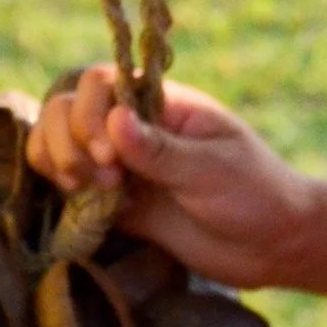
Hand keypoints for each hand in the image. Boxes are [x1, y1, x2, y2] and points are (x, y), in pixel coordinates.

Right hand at [26, 64, 319, 291]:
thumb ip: (159, 150)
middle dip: (68, 141)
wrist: (270, 244)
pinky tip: (84, 206)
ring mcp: (121, 161)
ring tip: (88, 190)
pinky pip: (67, 182)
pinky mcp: (114, 198)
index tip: (110, 157)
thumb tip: (113, 119)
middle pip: (66, 107)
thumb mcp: (211, 170)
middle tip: (103, 179)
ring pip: (57, 141)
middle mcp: (135, 126)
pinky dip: (59, 188)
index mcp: (165, 103)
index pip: (99, 82)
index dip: (90, 116)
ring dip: (57, 162)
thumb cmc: (254, 194)